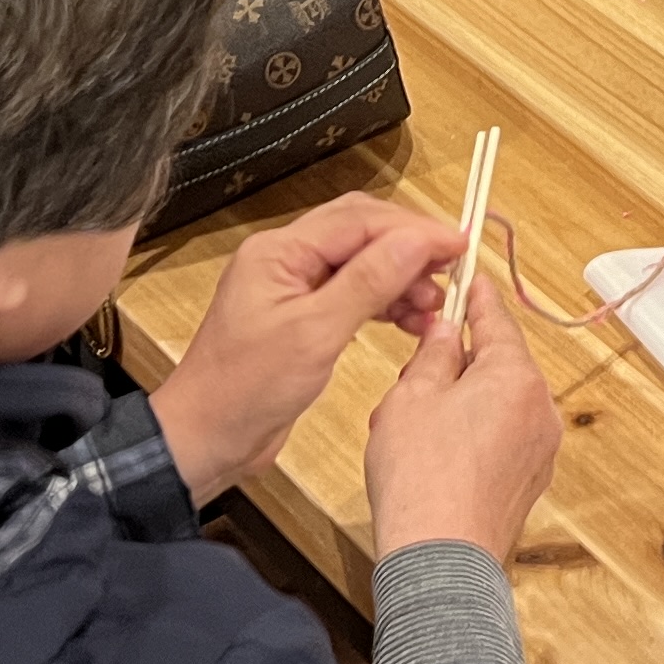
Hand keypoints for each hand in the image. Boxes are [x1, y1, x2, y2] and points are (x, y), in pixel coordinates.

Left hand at [153, 191, 461, 501]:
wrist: (205, 442)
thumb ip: (368, 283)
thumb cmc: (246, 390)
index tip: (459, 245)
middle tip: (452, 270)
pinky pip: (352, 295)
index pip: (359, 221)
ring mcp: (293, 290)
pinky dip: (384, 303)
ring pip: (360, 264)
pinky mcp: (301, 320)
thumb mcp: (314, 334)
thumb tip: (417, 240)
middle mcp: (285, 260)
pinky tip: (410, 320)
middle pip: (361, 234)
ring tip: (434, 305)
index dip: (414, 229)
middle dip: (409, 248)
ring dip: (400, 278)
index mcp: (279, 252)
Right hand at [364, 282, 561, 564]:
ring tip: (413, 426)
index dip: (474, 297)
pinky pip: (501, 438)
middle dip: (456, 363)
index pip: (495, 318)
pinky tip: (434, 456)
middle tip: (412, 377)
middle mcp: (540, 408)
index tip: (467, 280)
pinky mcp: (529, 481)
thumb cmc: (421, 480)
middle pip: (497, 363)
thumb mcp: (410, 396)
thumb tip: (444, 333)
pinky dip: (472, 435)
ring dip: (460, 402)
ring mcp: (539, 449)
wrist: (439, 561)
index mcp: (516, 376)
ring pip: (497, 402)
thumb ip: (432, 354)